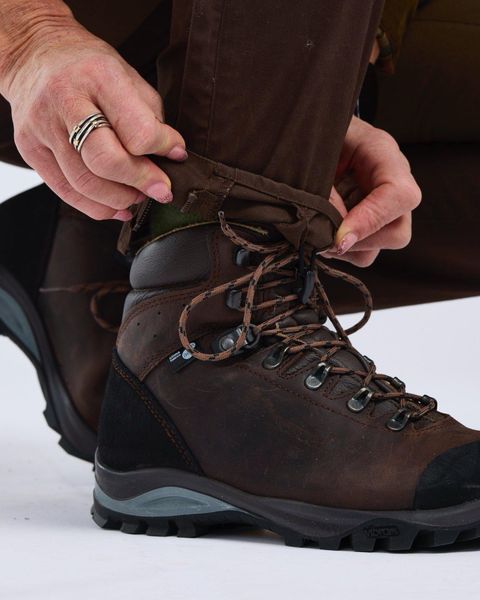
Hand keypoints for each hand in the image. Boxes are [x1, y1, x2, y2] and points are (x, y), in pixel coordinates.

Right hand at [0, 10, 185, 220]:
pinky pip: (66, 192)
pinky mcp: (29, 149)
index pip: (137, 131)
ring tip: (139, 196)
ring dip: (121, 199)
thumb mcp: (128, 76)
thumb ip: (150, 118)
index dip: (163, 148)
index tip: (176, 154)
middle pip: (106, 161)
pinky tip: (117, 208)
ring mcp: (42, 127)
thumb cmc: (90, 67)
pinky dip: (97, 208)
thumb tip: (172, 158)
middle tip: (160, 189)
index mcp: (98, 77)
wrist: (35, 53)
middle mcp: (65, 100)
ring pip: (85, 183)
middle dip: (141, 182)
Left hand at [324, 117, 420, 266]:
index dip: (371, 221)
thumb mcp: (312, 155)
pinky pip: (364, 251)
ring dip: (347, 249)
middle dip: (358, 241)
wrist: (307, 129)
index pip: (399, 195)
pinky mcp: (368, 221)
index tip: (338, 237)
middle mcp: (391, 181)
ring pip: (380, 247)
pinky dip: (342, 250)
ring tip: (318, 235)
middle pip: (398, 232)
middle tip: (323, 238)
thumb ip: (324, 191)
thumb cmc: (309, 133)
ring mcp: (383, 204)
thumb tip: (333, 232)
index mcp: (381, 152)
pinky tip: (322, 233)